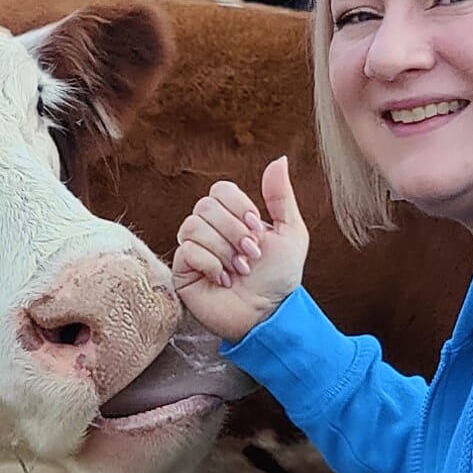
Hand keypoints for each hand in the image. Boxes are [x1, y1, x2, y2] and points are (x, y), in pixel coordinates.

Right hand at [174, 156, 309, 344]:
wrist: (270, 314)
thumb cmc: (280, 278)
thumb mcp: (290, 233)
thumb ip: (281, 196)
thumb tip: (279, 158)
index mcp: (230, 217)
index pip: (220, 190)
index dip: (238, 206)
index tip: (257, 229)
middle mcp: (208, 230)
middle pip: (205, 206)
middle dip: (234, 232)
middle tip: (251, 255)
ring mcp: (192, 250)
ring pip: (193, 226)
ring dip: (224, 249)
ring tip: (240, 269)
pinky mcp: (182, 271)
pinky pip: (188, 251)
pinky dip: (212, 265)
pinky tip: (224, 280)